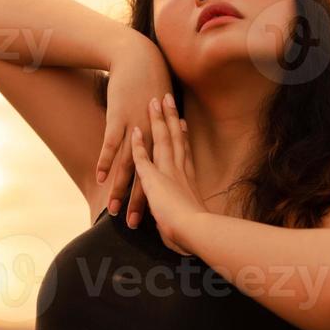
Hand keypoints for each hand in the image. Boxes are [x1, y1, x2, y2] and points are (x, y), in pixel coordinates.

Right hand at [94, 34, 173, 222]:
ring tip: (113, 210)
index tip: (156, 220)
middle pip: (145, 176)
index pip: (160, 175)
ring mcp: (135, 127)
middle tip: (134, 225)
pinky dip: (106, 161)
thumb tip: (158, 155)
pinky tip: (101, 178)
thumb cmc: (150, 86)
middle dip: (139, 202)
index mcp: (162, 138)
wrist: (139, 60)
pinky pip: (111, 144)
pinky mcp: (119, 117)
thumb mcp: (159, 114)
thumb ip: (159, 136)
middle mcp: (151, 136)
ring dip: (120, 189)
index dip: (156, 197)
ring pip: (128, 165)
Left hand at [129, 93, 208, 255]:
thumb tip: (184, 225)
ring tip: (154, 101)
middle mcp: (180, 170)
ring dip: (156, 120)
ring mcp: (167, 172)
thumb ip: (184, 217)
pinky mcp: (153, 179)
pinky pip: (142, 157)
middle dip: (171, 117)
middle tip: (168, 98)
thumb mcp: (190, 220)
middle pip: (175, 137)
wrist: (195, 230)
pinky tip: (133, 130)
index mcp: (189, 179)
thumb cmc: (195, 232)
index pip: (186, 152)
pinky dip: (138, 144)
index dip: (183, 136)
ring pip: (161, 139)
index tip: (182, 122)